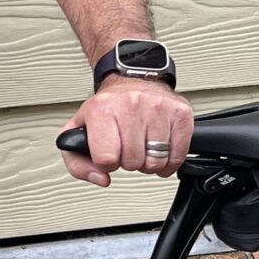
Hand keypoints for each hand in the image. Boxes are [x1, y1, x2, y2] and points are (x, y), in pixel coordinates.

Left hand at [60, 77, 193, 186]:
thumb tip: (101, 178)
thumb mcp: (78, 130)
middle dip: (129, 161)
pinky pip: (178, 155)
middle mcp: (131, 104)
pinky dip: (170, 160)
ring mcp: (159, 108)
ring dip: (149, 161)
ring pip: (156, 162)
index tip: (108, 151)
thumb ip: (78, 163)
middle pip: (133, 162)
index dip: (107, 163)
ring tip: (143, 146)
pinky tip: (160, 149)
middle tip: (127, 147)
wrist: (133, 80)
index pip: (106, 159)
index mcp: (102, 108)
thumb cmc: (108, 107)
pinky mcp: (180, 113)